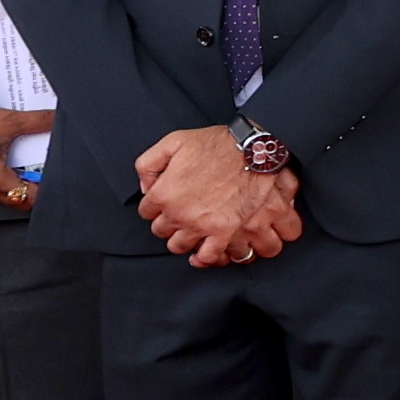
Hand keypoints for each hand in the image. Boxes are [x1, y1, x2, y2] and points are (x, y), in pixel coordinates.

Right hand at [0, 106, 50, 209]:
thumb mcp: (7, 121)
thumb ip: (36, 122)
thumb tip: (55, 119)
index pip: (27, 197)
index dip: (42, 189)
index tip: (49, 178)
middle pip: (15, 200)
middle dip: (29, 188)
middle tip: (37, 173)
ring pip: (0, 197)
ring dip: (13, 186)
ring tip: (19, 167)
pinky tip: (0, 166)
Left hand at [134, 121, 271, 262]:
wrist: (253, 151)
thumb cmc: (217, 144)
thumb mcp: (173, 141)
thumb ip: (149, 164)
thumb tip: (145, 186)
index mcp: (163, 192)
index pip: (146, 210)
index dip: (155, 204)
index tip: (165, 200)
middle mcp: (178, 213)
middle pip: (160, 230)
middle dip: (167, 222)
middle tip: (179, 213)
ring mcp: (201, 225)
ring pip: (179, 246)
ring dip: (182, 239)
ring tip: (190, 230)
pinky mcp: (224, 232)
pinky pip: (207, 256)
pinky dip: (203, 258)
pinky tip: (202, 253)